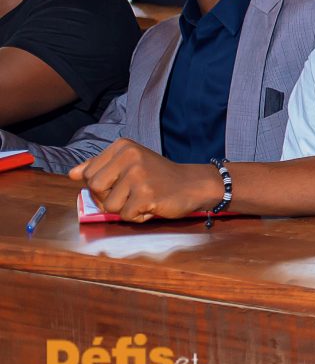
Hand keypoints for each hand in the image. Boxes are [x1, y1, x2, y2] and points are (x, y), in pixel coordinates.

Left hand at [69, 140, 219, 221]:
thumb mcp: (128, 164)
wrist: (192, 184)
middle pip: (94, 188)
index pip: (88, 174)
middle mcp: (129, 156)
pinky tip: (151, 206)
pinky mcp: (147, 195)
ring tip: (143, 199)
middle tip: (131, 193)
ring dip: (125, 209)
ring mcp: (138, 175)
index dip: (101, 186)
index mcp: (122, 146)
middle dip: (108, 198)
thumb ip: (100, 167)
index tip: (122, 183)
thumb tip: (72, 174)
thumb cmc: (157, 176)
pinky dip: (138, 216)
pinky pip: (126, 216)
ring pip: (109, 205)